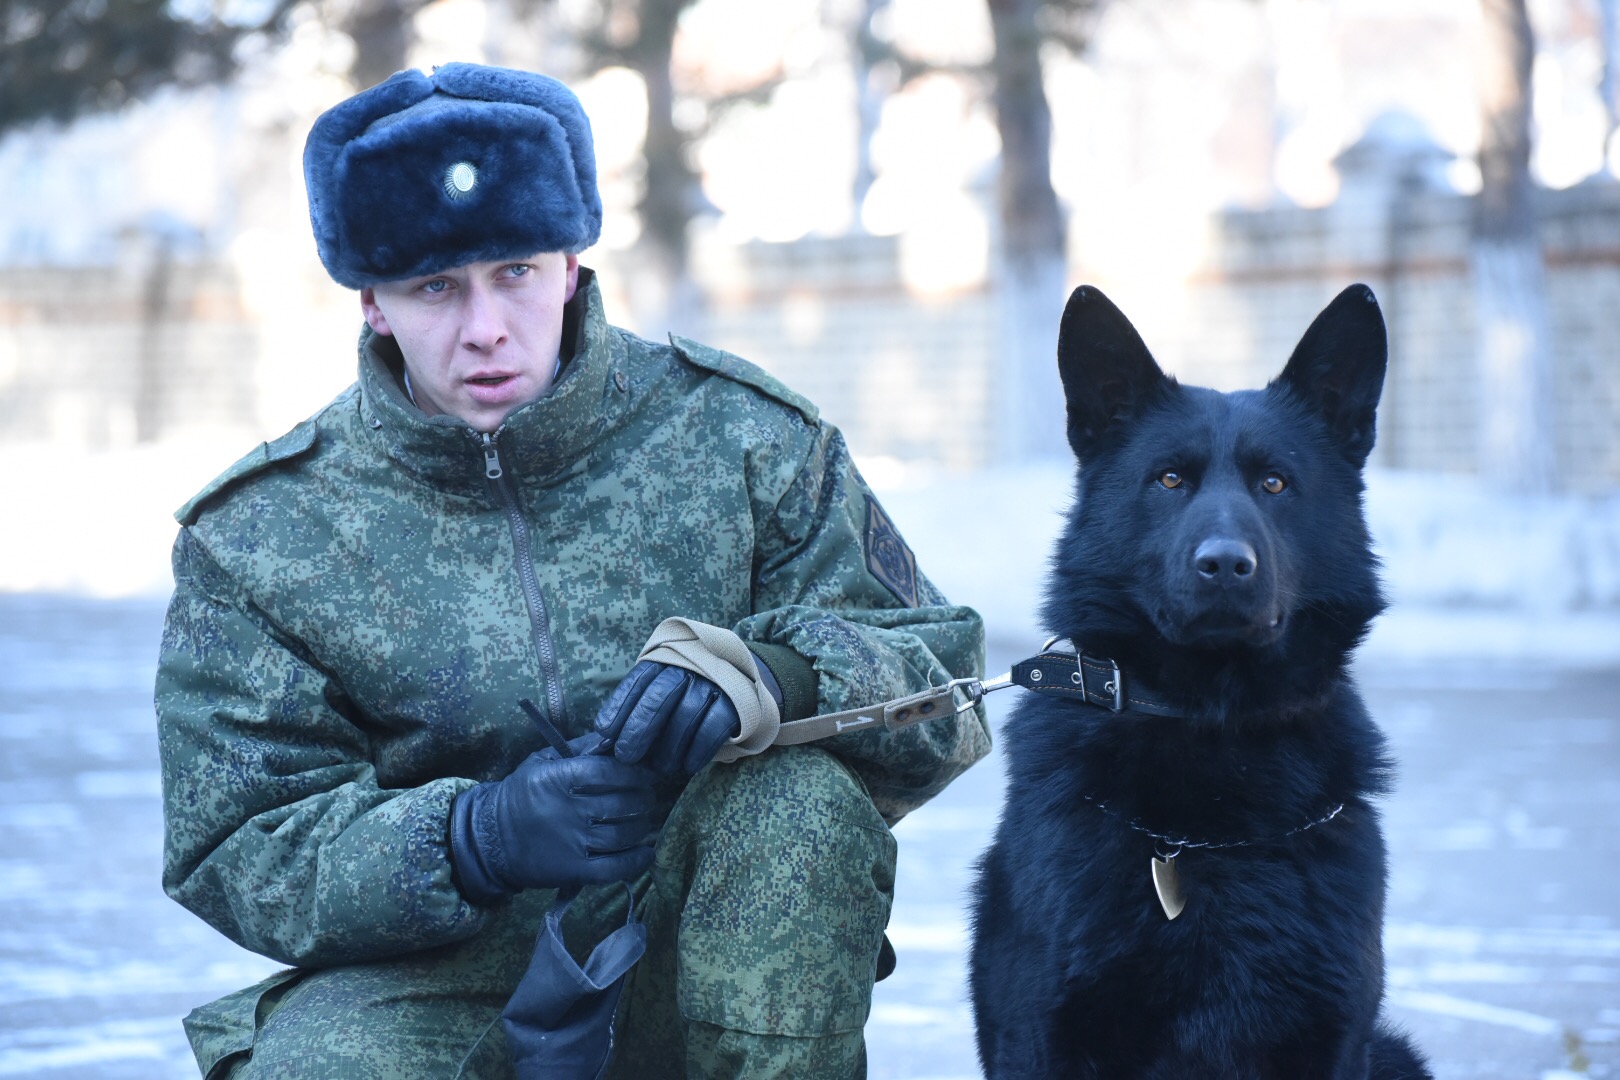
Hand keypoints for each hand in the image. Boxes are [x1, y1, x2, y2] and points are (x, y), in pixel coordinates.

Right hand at [448, 751, 655, 903]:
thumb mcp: (542, 762)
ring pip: (622, 834)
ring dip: (641, 826)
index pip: (608, 771)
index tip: (646, 773)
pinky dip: (635, 861)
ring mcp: (571, 843)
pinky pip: (614, 868)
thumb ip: (579, 748)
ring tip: (643, 820)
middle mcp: (566, 810)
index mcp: (557, 778)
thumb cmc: (520, 795)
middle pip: (622, 804)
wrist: (489, 840)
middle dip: (643, 799)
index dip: (635, 772)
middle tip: (648, 797)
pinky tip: (645, 852)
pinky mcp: (572, 871)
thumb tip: (615, 736)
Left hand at [593, 661, 742, 775]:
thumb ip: (635, 711)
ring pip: (685, 714)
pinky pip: (713, 727)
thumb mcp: (659, 693)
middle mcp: (688, 667)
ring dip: (670, 746)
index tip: (604, 733)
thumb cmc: (686, 696)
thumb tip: (602, 741)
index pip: (637, 681)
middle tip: (626, 757)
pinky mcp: (735, 702)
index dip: (619, 707)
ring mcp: (713, 683)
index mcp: (664, 661)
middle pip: (659, 697)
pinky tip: (688, 766)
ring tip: (661, 768)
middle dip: (639, 729)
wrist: (739, 683)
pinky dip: (698, 749)